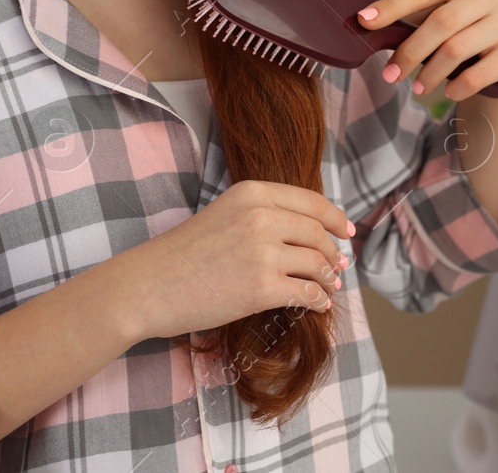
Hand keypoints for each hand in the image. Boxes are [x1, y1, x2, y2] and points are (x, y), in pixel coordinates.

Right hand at [112, 179, 352, 342]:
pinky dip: (318, 300)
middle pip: (318, 233)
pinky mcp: (262, 287)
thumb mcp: (224, 215)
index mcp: (252, 193)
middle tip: (338, 266)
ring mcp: (263, 252)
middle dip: (334, 252)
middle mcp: (261, 216)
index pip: (311, 201)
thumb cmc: (182, 255)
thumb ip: (262, 216)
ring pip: (317, 263)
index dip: (336, 218)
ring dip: (328, 277)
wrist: (149, 285)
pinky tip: (318, 305)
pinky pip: (306, 293)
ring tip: (328, 287)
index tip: (347, 231)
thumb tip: (308, 232)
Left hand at [356, 0, 497, 101]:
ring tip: (417, 88)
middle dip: (409, 51)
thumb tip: (369, 24)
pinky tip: (448, 91)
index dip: (391, 6)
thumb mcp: (450, 11)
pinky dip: (456, 87)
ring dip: (429, 74)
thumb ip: (418, 15)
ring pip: (456, 50)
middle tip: (390, 74)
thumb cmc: (472, 28)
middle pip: (440, 22)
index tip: (364, 21)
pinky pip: (477, 75)